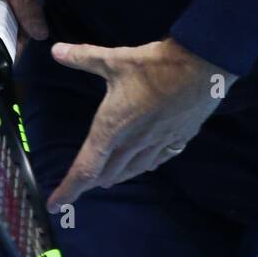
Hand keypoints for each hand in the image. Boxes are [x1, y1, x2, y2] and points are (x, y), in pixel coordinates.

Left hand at [45, 38, 233, 209]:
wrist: (202, 68)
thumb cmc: (155, 65)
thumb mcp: (115, 60)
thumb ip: (83, 57)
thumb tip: (55, 50)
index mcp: (112, 128)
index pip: (85, 168)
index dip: (68, 189)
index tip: (55, 206)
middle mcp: (133, 143)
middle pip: (107, 174)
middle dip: (90, 181)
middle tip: (77, 184)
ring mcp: (158, 144)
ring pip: (133, 170)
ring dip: (116, 176)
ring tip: (106, 179)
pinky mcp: (178, 139)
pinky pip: (157, 161)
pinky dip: (144, 166)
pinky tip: (144, 164)